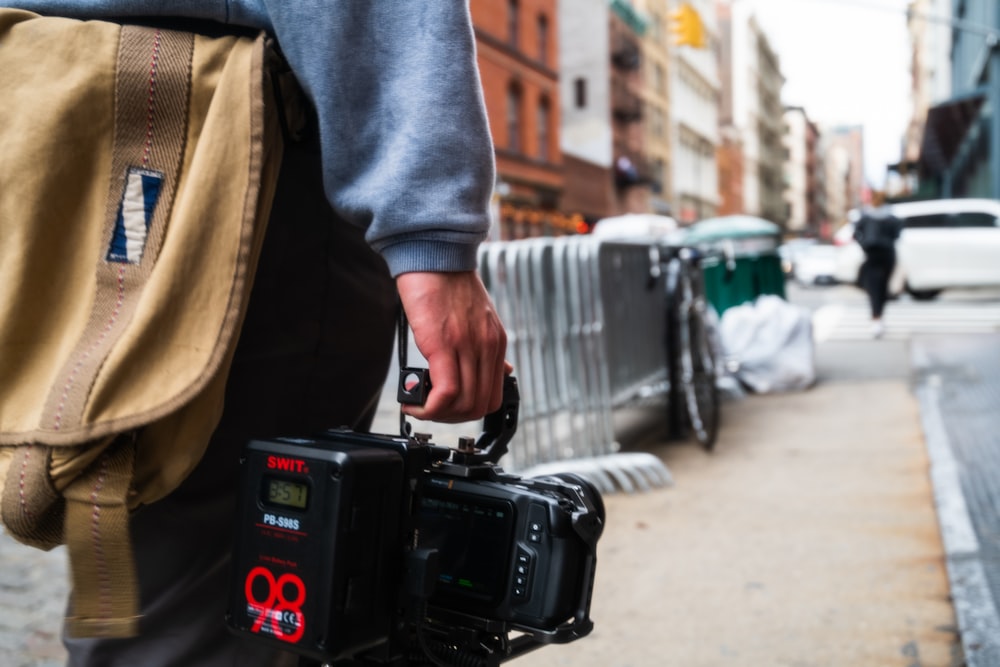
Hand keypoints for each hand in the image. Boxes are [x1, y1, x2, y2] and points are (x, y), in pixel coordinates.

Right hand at [396, 271, 510, 422]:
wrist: (433, 254)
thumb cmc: (446, 282)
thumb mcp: (478, 317)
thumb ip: (486, 346)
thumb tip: (502, 370)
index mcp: (495, 342)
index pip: (494, 395)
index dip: (469, 410)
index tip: (447, 407)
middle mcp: (487, 347)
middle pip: (481, 405)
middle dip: (452, 417)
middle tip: (430, 410)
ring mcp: (467, 346)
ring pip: (464, 404)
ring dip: (438, 414)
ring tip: (419, 406)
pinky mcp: (443, 344)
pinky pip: (446, 392)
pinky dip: (429, 407)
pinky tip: (413, 402)